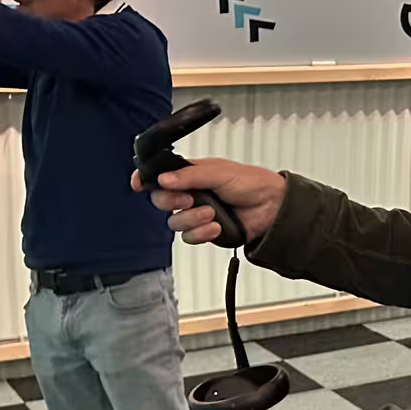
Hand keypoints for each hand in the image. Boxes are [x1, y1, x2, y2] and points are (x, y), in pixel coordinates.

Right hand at [135, 158, 287, 244]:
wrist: (272, 208)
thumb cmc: (252, 183)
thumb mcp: (220, 172)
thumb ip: (191, 175)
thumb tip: (164, 179)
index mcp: (192, 173)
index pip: (162, 175)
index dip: (147, 179)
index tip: (138, 183)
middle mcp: (191, 193)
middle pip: (162, 200)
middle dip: (171, 201)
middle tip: (188, 198)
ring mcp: (198, 213)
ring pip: (175, 222)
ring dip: (192, 219)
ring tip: (212, 214)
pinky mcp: (205, 231)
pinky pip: (189, 237)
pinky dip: (202, 233)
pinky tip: (217, 227)